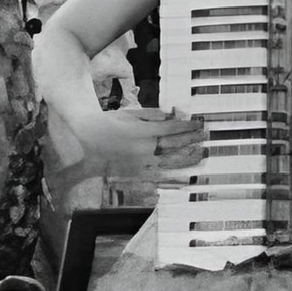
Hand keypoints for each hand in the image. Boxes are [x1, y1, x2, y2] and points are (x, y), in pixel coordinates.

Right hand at [62, 106, 205, 173]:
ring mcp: (140, 163)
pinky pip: (158, 176)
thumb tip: (169, 116)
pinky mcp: (136, 173)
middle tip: (204, 137)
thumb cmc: (107, 124)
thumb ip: (150, 115)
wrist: (87, 142)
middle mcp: (144, 148)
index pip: (171, 129)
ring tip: (200, 154)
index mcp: (142, 131)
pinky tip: (183, 176)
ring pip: (170, 161)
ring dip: (187, 158)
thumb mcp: (128, 113)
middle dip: (191, 140)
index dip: (187, 127)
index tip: (198, 125)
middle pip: (174, 145)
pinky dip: (172, 176)